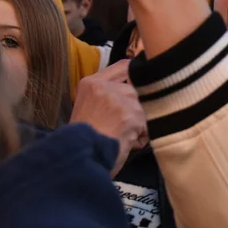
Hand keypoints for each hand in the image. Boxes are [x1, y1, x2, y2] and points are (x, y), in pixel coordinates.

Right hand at [70, 60, 147, 175]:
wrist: (79, 161)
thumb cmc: (85, 140)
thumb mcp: (89, 109)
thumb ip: (109, 95)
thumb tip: (136, 89)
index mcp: (91, 83)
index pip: (124, 66)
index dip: (137, 76)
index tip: (144, 86)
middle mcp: (103, 86)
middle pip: (137, 89)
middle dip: (138, 109)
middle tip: (125, 127)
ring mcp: (116, 99)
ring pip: (145, 106)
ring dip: (141, 124)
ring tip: (126, 137)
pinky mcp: (129, 114)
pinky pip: (148, 122)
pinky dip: (142, 136)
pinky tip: (129, 143)